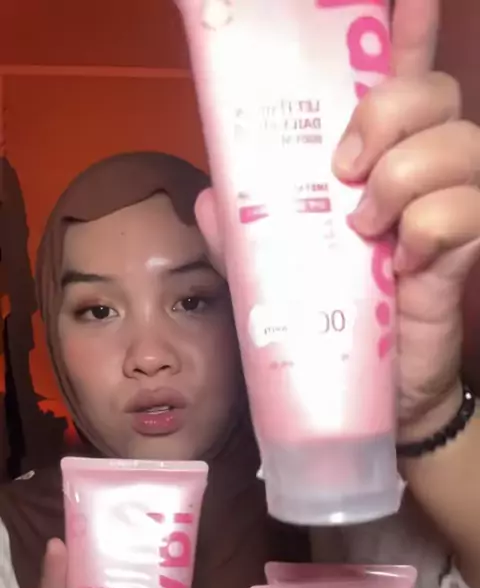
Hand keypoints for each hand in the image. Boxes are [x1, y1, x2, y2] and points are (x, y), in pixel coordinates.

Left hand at [196, 0, 479, 442]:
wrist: (373, 394)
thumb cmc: (332, 327)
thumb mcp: (273, 281)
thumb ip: (244, 237)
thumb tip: (211, 201)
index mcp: (377, 164)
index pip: (402, 77)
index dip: (409, 30)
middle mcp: (422, 172)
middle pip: (434, 91)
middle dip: (384, 116)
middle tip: (343, 174)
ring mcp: (452, 208)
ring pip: (453, 145)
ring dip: (398, 182)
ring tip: (367, 233)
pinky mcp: (467, 251)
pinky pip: (461, 213)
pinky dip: (425, 233)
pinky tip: (403, 266)